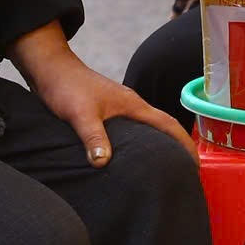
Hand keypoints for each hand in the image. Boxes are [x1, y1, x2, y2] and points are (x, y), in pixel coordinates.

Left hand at [9, 23, 193, 163]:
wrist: (49, 69)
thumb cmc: (67, 87)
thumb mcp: (81, 113)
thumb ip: (93, 136)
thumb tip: (103, 163)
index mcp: (133, 105)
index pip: (168, 124)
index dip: (184, 144)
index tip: (196, 164)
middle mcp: (130, 107)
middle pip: (161, 129)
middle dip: (174, 150)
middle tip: (182, 175)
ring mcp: (118, 110)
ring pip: (144, 132)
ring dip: (154, 148)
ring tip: (158, 173)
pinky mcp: (105, 114)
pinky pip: (128, 133)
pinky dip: (135, 146)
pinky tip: (127, 161)